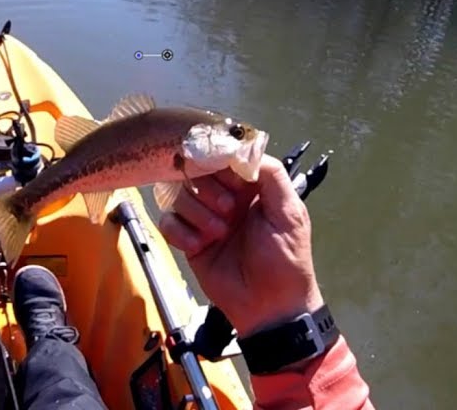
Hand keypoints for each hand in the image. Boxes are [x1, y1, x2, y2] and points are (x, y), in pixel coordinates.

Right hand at [157, 155, 324, 337]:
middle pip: (196, 172)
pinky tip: (199, 246)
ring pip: (179, 195)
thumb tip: (244, 149)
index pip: (224, 158)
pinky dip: (180, 232)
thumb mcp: (289, 214)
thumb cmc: (286, 260)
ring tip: (218, 234)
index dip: (219, 161)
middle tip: (228, 210)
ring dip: (196, 213)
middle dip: (208, 190)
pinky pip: (167, 222)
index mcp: (251, 188)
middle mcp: (224, 198)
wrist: (268, 307)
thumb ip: (272, 176)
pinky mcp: (187, 240)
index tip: (221, 172)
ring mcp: (203, 219)